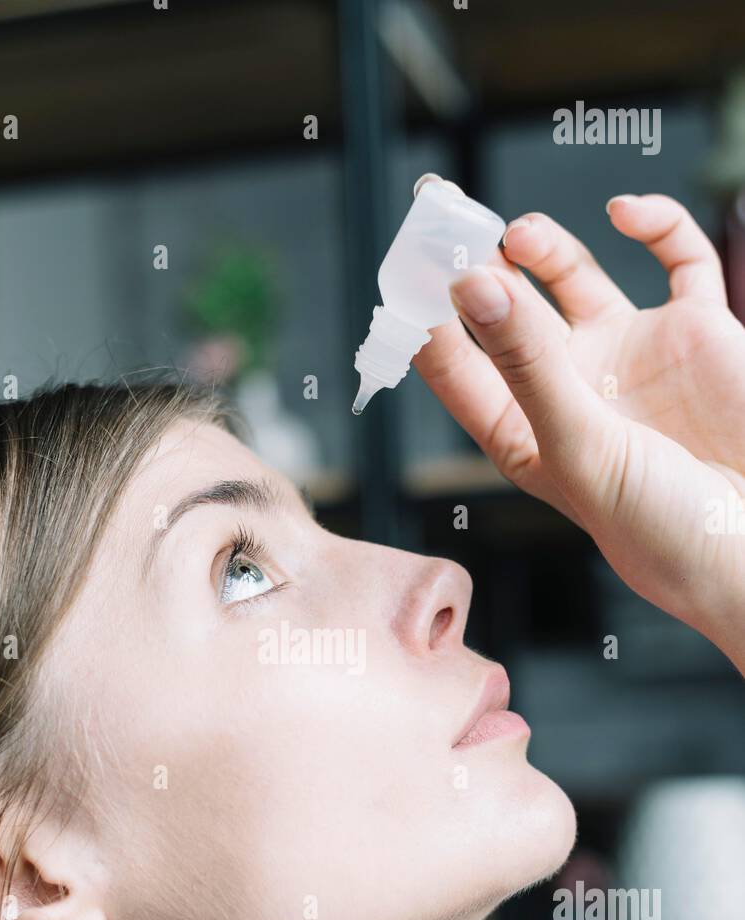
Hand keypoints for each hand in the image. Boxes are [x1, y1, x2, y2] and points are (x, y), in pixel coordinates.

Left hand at [414, 194, 744, 672]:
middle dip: (475, 264)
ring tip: (519, 235)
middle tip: (449, 216)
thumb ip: (526, 362)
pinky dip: (657, 224)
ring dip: (543, 247)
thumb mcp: (579, 446)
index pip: (457, 366)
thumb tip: (471, 284)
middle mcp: (568, 389)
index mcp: (524, 435)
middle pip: (504, 311)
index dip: (427, 318)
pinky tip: (627, 213)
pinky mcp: (693, 330)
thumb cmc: (661, 525)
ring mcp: (628, 356)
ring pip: (572, 278)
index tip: (406, 267)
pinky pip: (675, 258)